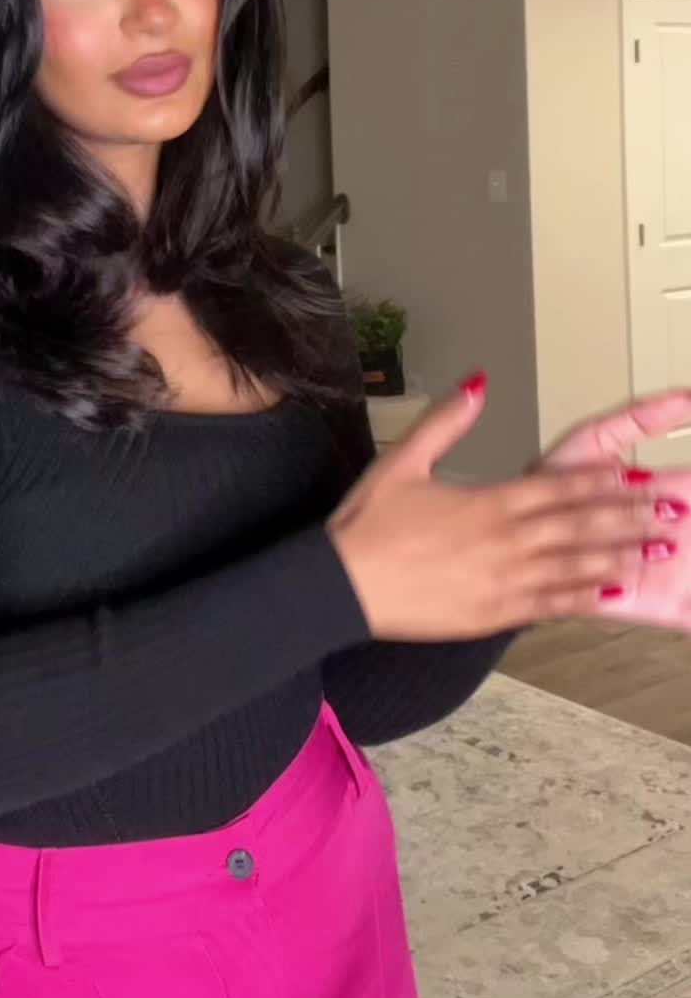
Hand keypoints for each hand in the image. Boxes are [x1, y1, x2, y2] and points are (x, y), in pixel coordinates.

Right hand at [327, 377, 674, 640]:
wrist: (339, 587)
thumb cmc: (366, 527)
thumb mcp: (402, 461)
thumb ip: (446, 421)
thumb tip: (478, 382)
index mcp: (486, 502)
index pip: (558, 488)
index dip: (603, 482)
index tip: (636, 476)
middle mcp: (503, 542)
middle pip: (580, 526)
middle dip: (630, 517)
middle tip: (670, 511)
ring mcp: (502, 582)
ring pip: (575, 567)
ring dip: (620, 556)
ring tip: (657, 549)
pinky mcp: (491, 615)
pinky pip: (549, 605)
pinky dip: (583, 597)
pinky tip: (611, 592)